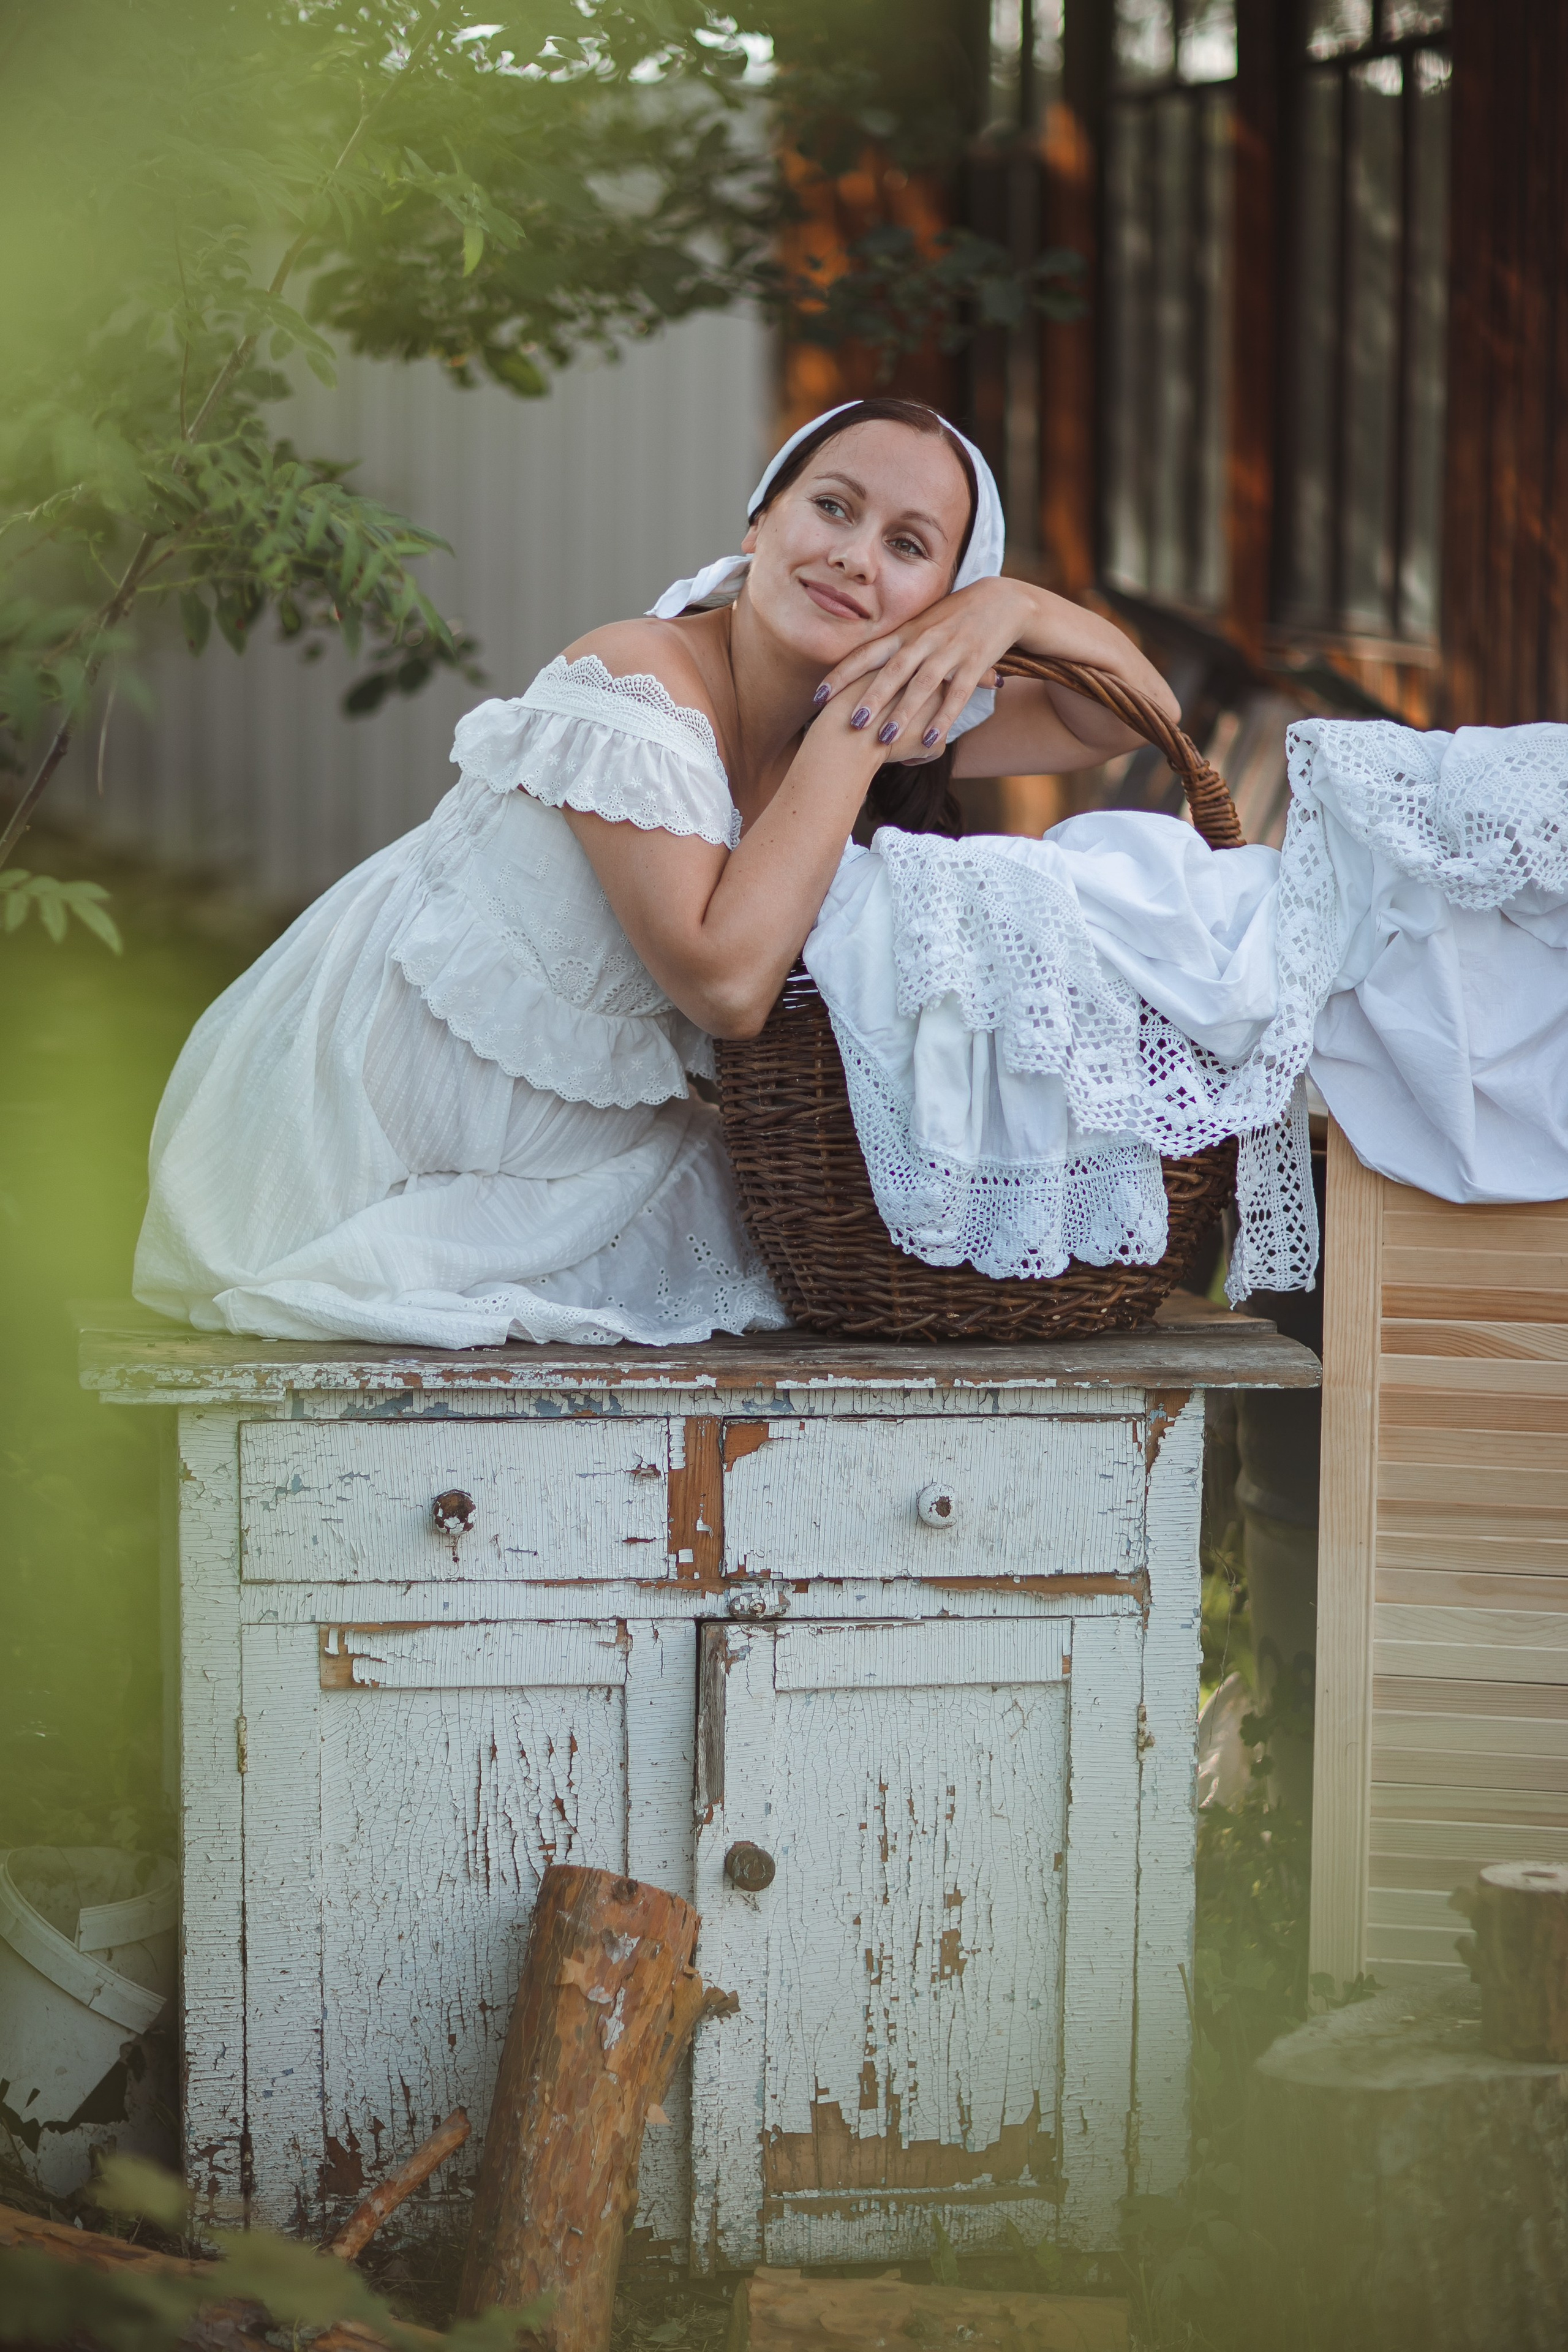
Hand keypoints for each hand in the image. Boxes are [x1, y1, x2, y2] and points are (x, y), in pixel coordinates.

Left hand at [812, 577, 1030, 756]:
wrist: (1000, 601)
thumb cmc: (951, 619)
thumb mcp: (918, 628)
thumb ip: (893, 650)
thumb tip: (859, 675)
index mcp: (905, 633)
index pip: (866, 654)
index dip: (841, 675)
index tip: (818, 698)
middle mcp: (924, 640)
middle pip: (892, 671)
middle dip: (871, 697)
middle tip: (851, 723)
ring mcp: (949, 652)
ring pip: (923, 684)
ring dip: (903, 712)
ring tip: (885, 737)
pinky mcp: (974, 664)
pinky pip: (957, 695)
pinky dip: (944, 718)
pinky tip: (931, 740)